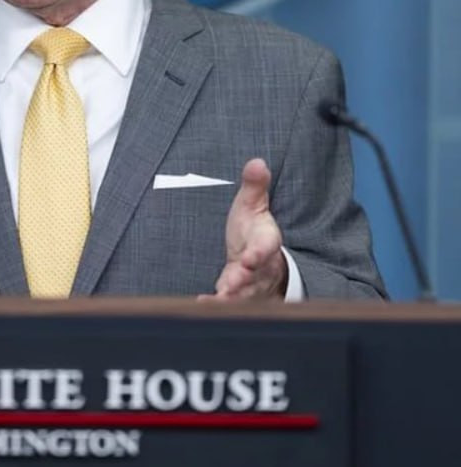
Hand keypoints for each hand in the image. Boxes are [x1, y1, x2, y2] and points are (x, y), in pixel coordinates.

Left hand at [199, 158, 286, 300]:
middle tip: (230, 287)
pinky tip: (202, 305)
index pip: (264, 247)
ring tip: (217, 301)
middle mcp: (259, 267)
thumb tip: (256, 162)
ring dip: (231, 298)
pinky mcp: (236, 295)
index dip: (258, 253)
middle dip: (243, 281)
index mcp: (264, 242)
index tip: (250, 259)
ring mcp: (249, 285)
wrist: (259, 259)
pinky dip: (216, 305)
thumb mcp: (253, 205)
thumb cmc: (254, 231)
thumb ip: (255, 186)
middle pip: (253, 276)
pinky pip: (228, 302)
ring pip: (243, 295)